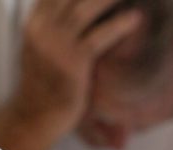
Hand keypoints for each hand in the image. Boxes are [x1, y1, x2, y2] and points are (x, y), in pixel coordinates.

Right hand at [12, 0, 140, 141]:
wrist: (35, 116)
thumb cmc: (44, 84)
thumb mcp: (41, 48)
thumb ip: (54, 26)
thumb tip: (75, 10)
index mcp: (35, 22)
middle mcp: (43, 28)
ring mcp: (57, 44)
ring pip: (86, 8)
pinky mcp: (73, 61)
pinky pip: (99, 36)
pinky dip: (120, 25)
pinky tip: (137, 18)